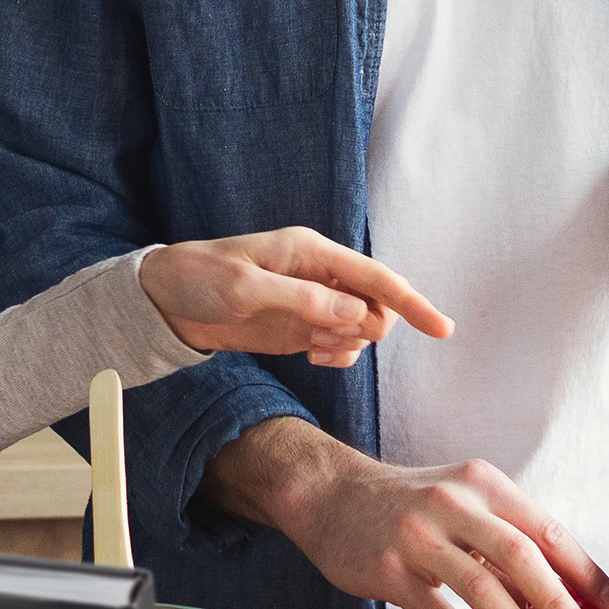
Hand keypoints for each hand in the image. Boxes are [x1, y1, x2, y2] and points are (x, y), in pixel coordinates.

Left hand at [141, 228, 452, 369]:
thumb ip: (302, 301)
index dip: (411, 302)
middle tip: (325, 341)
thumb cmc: (198, 279)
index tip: (443, 329)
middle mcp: (319, 274)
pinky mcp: (301, 326)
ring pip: (360, 329)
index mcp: (310, 252)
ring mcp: (312, 302)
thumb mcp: (244, 289)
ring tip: (310, 348)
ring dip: (347, 346)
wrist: (165, 301)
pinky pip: (340, 344)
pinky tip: (312, 356)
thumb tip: (356, 314)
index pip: (375, 276)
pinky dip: (336, 356)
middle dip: (366, 330)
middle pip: (376, 306)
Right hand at [196, 416, 607, 608]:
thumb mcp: (462, 502)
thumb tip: (567, 594)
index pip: (546, 528)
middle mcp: (451, 501)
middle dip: (558, 601)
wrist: (330, 495)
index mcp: (482, 482)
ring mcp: (417, 535)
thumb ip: (505, 540)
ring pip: (481, 587)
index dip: (583, 570)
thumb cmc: (410, 505)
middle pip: (519, 554)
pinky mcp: (388, 570)